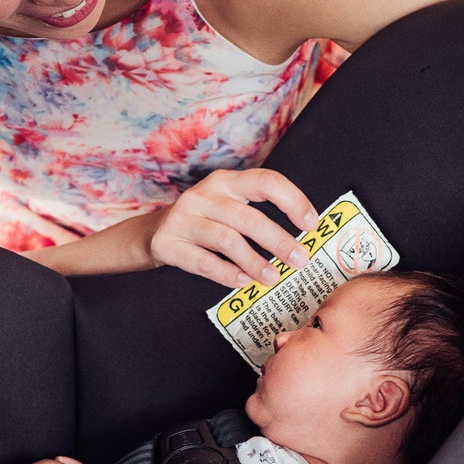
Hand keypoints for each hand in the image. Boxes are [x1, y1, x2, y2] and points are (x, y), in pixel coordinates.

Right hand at [146, 168, 321, 288]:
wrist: (152, 233)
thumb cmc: (204, 222)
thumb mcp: (228, 206)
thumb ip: (257, 214)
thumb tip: (303, 238)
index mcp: (226, 181)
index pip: (266, 181)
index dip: (292, 201)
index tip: (311, 224)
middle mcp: (205, 195)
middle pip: (248, 217)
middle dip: (279, 240)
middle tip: (300, 260)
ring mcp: (184, 218)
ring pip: (227, 240)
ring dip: (254, 261)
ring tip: (273, 277)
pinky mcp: (168, 243)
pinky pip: (202, 261)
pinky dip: (226, 273)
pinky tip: (243, 282)